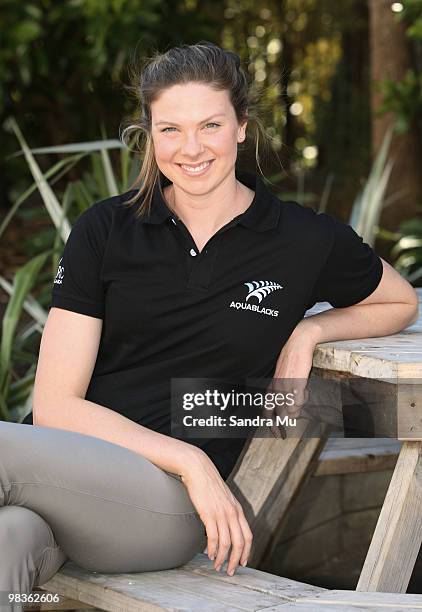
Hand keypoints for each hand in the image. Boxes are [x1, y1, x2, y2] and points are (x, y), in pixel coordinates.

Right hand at [180, 452, 252, 575]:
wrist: (199, 470)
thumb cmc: (209, 484)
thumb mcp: (225, 498)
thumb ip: (228, 512)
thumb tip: (226, 528)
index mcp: (238, 510)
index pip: (248, 536)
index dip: (247, 552)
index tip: (243, 562)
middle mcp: (232, 513)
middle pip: (240, 543)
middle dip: (236, 560)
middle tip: (230, 571)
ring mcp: (221, 514)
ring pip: (226, 543)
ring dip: (222, 558)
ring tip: (217, 566)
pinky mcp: (208, 514)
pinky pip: (213, 537)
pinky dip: (212, 549)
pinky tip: (209, 554)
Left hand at [265, 321, 317, 436]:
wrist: (296, 344)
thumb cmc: (291, 362)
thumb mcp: (282, 379)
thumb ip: (283, 393)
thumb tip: (288, 409)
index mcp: (271, 388)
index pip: (267, 412)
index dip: (271, 425)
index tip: (277, 434)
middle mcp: (276, 390)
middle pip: (282, 415)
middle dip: (290, 416)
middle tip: (295, 408)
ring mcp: (285, 388)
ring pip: (292, 410)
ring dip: (299, 405)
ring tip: (301, 392)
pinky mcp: (295, 384)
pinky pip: (299, 401)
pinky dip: (303, 397)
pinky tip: (304, 388)